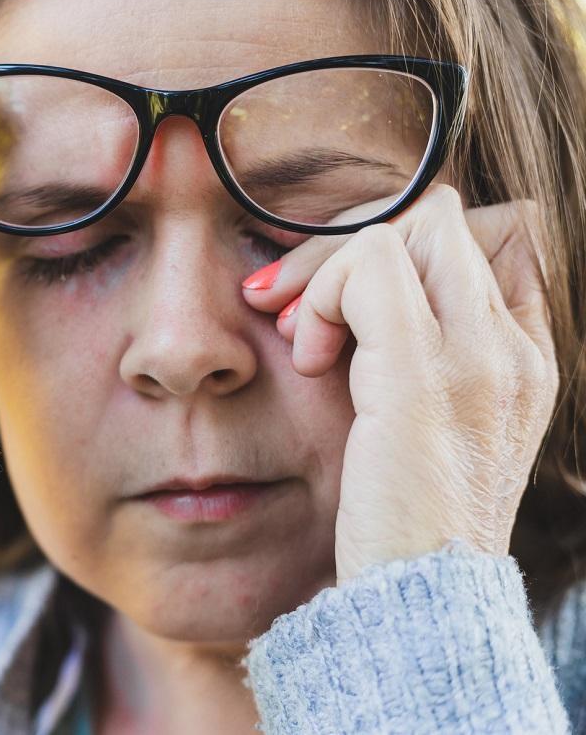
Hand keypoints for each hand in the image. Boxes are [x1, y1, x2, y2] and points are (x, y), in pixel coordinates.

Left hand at [241, 184, 558, 583]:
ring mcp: (477, 361)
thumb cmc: (401, 514)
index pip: (494, 232)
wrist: (418, 602)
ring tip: (301, 336)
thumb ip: (407, 348)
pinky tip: (308, 356)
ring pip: (407, 229)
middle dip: (352, 243)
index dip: (409, 240)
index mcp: (523, 356)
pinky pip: (372, 266)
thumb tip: (350, 285)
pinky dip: (325, 294)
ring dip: (332, 268)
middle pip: (444, 218)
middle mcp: (513, 349)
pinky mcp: (423, 380)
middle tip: (297, 304)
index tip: (348, 294)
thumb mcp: (417, 417)